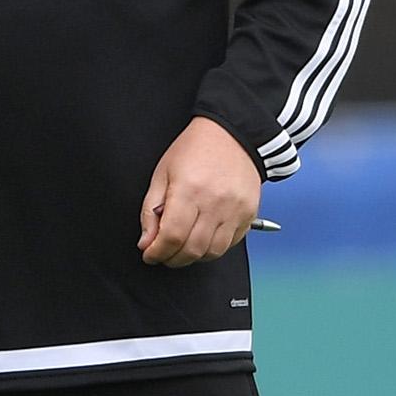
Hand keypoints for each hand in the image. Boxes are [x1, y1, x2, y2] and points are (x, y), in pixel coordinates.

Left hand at [138, 117, 262, 267]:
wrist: (232, 136)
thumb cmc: (193, 150)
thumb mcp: (161, 173)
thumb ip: (150, 210)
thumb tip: (146, 242)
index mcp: (189, 190)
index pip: (172, 236)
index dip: (157, 252)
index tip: (149, 255)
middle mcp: (215, 203)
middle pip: (193, 249)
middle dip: (172, 259)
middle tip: (162, 255)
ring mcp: (235, 211)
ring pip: (213, 252)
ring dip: (193, 257)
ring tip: (180, 248)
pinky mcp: (249, 215)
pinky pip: (230, 244)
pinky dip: (213, 249)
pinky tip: (201, 239)